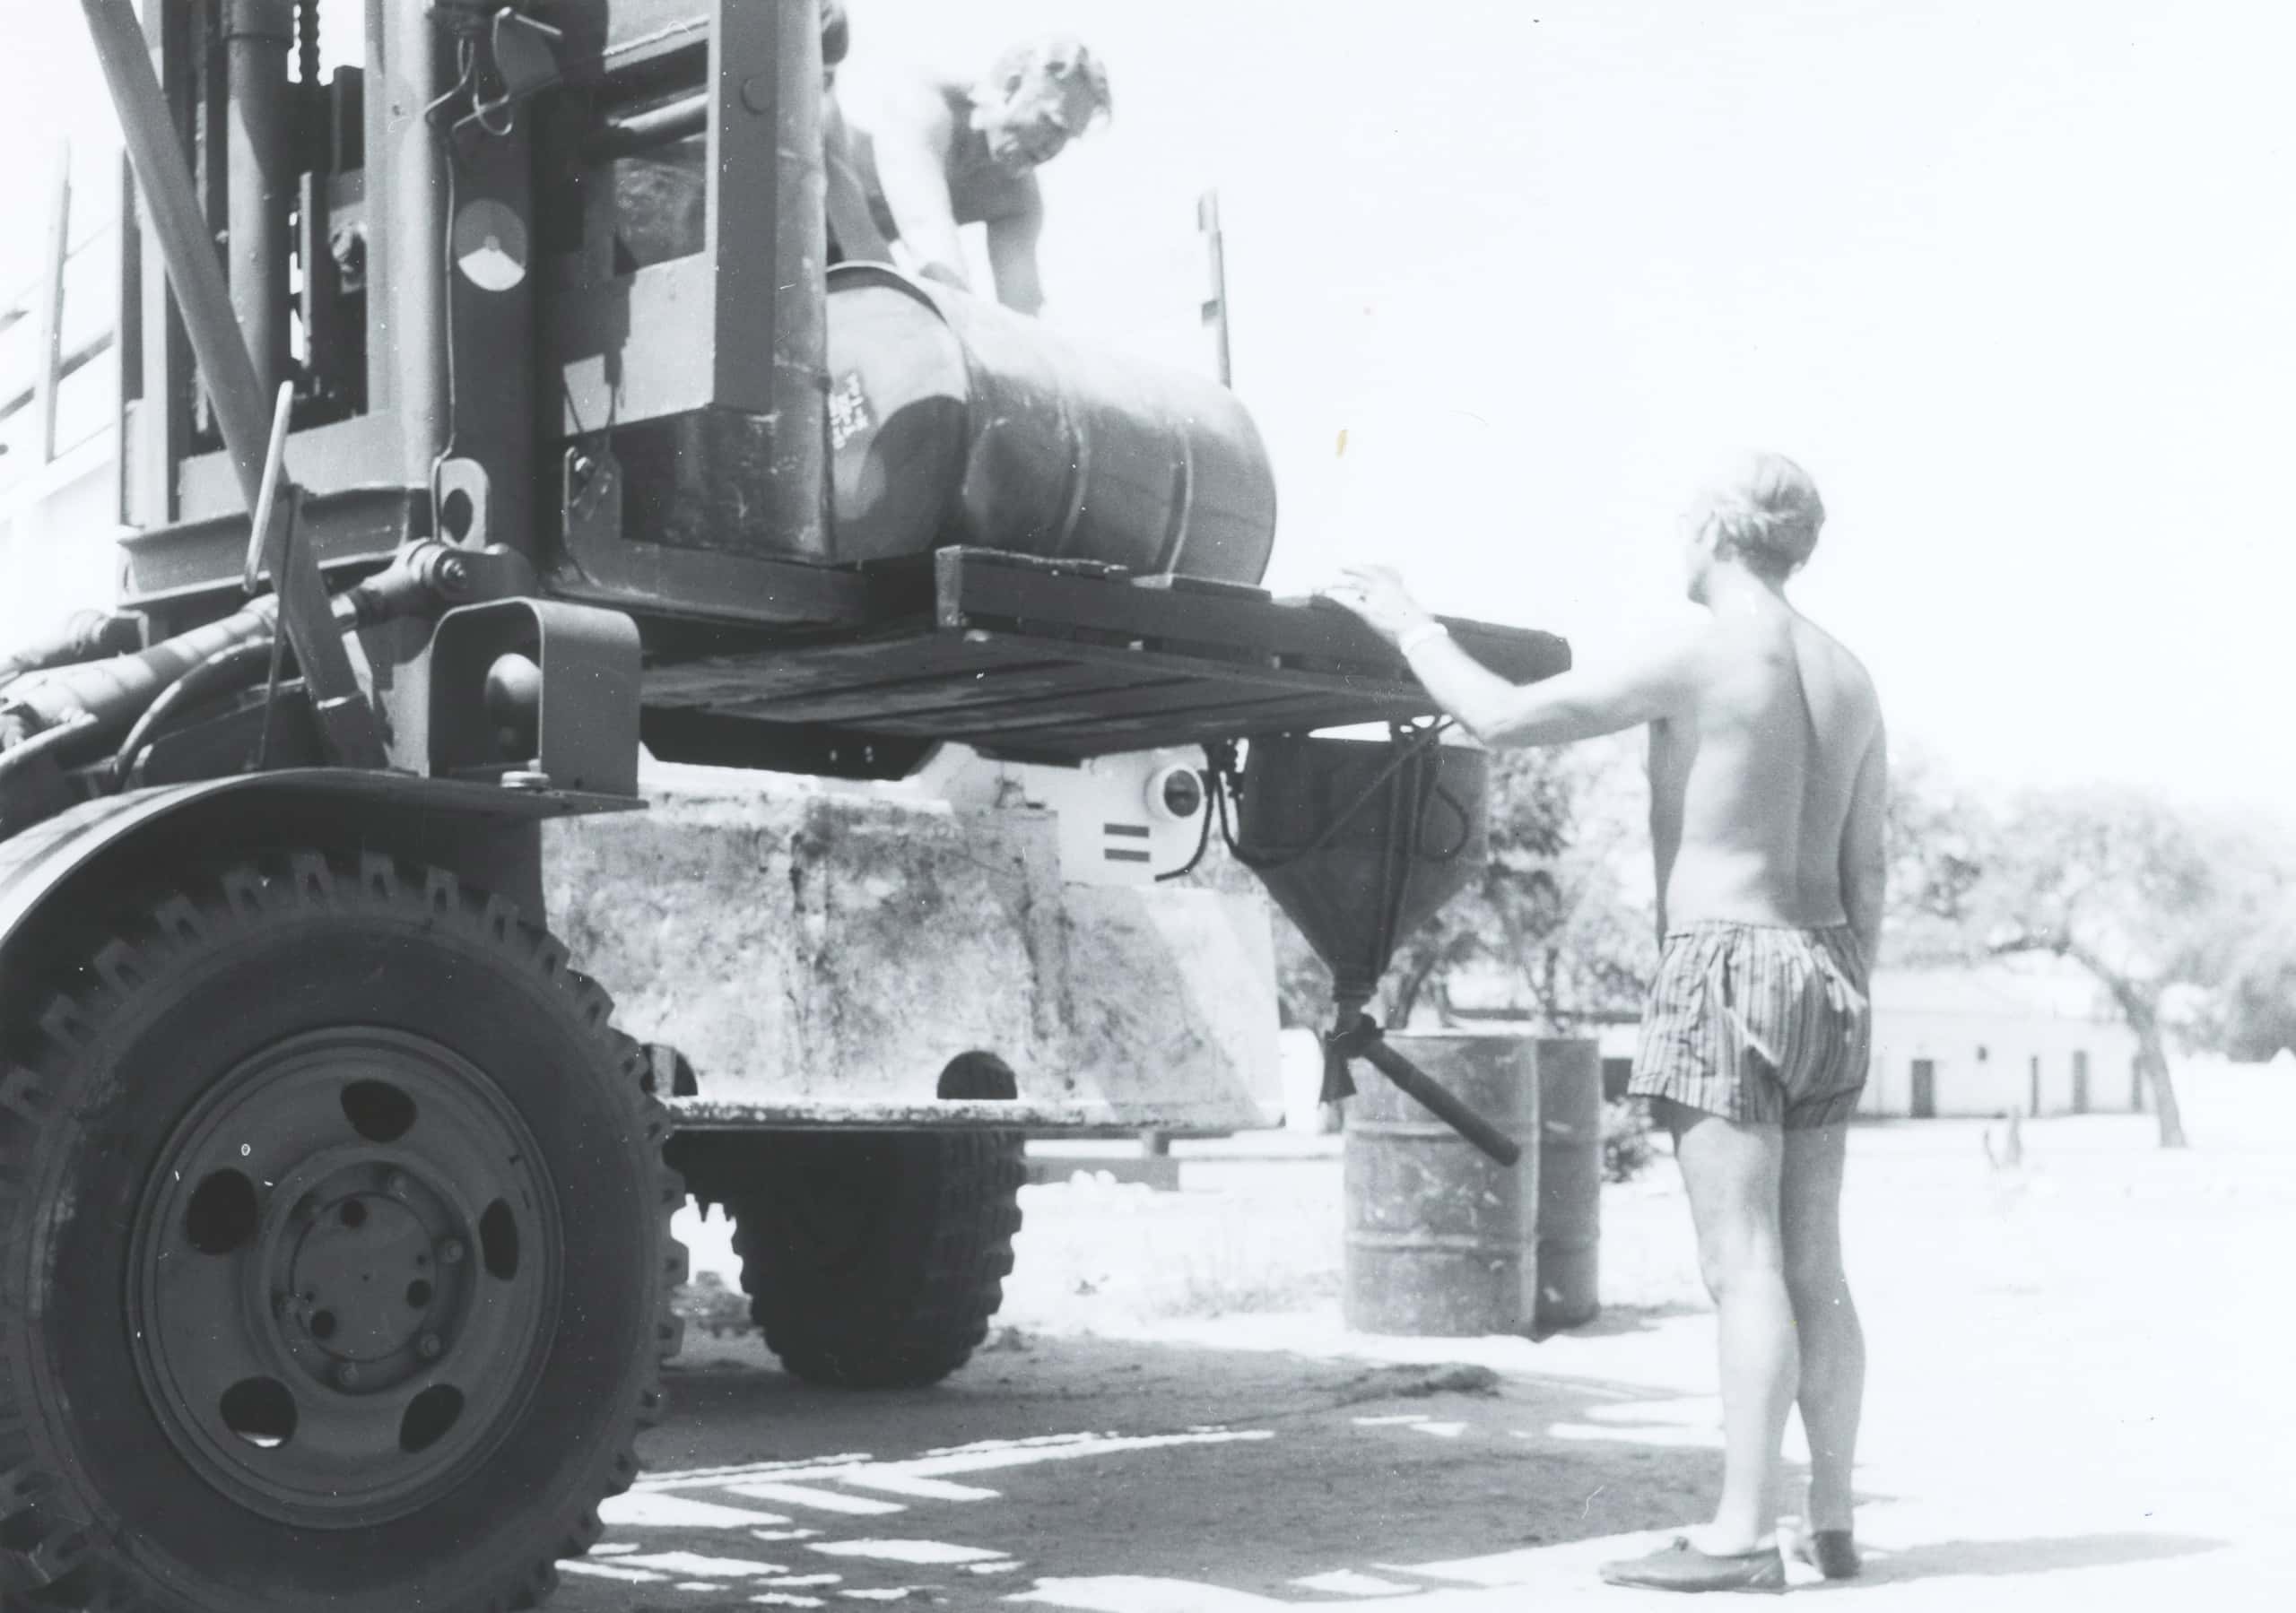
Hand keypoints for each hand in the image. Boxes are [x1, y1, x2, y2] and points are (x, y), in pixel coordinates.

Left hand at [1318, 564, 1434, 646]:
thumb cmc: (1415, 620)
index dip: (1359, 567)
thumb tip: (1374, 597)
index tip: (1350, 566)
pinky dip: (1340, 599)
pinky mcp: (1371, 613)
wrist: (1417, 633)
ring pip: (1354, 585)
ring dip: (1339, 583)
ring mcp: (1376, 599)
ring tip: (1328, 582)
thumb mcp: (1405, 601)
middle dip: (1349, 570)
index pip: (1372, 570)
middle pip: (1362, 575)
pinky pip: (1352, 603)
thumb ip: (1391, 596)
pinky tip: (1331, 596)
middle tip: (1340, 568)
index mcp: (1393, 584)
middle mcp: (1383, 588)